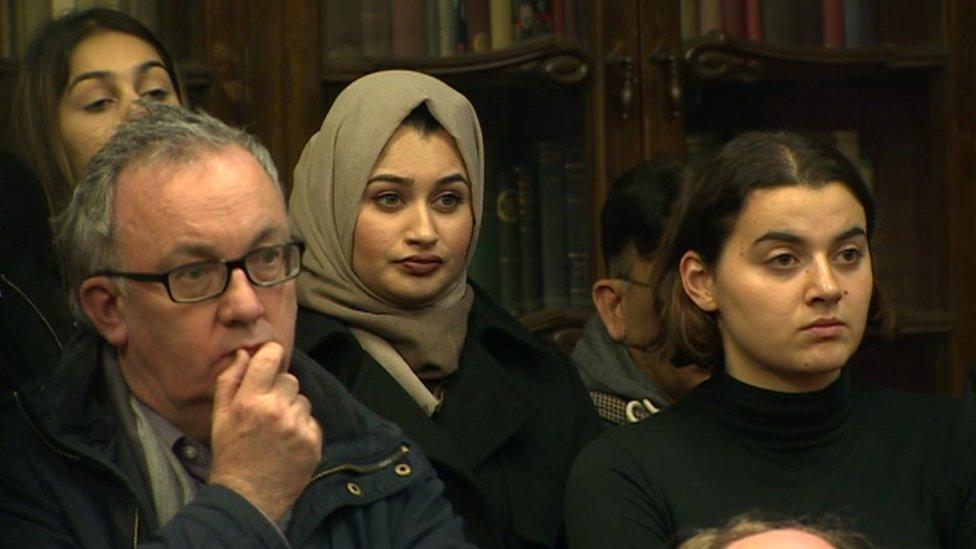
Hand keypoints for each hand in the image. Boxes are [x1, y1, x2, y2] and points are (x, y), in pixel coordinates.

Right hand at [208, 342, 321, 521]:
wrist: (247, 498)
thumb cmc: (230, 455)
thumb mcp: (220, 416)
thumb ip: (229, 380)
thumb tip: (244, 352)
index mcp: (250, 400)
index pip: (272, 357)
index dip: (272, 355)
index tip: (270, 361)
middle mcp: (276, 409)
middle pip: (290, 379)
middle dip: (280, 390)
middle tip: (267, 411)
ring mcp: (297, 426)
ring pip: (303, 400)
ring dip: (292, 410)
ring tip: (276, 431)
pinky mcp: (313, 442)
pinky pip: (312, 421)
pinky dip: (303, 429)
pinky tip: (287, 443)